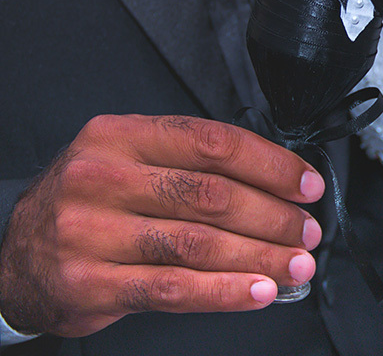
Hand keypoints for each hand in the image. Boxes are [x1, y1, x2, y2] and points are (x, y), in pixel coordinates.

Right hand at [0, 114, 325, 336]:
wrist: (17, 254)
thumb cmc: (92, 203)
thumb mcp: (127, 160)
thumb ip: (190, 162)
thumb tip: (275, 183)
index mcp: (120, 137)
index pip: (213, 143)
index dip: (270, 165)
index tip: (305, 185)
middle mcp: (103, 179)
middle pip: (211, 195)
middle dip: (273, 216)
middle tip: (307, 231)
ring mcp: (92, 232)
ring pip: (198, 244)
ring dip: (260, 257)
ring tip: (297, 264)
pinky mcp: (90, 283)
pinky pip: (174, 289)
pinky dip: (225, 291)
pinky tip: (259, 290)